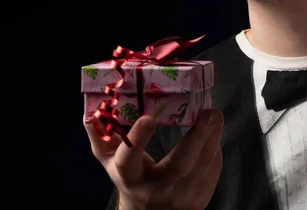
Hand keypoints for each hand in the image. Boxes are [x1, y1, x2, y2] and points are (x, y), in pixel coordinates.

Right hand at [84, 109, 223, 209]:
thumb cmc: (129, 178)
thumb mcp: (111, 161)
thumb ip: (101, 135)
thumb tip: (91, 106)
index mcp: (129, 177)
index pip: (129, 160)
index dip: (137, 139)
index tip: (148, 118)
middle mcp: (154, 191)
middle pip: (179, 165)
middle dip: (196, 137)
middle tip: (208, 113)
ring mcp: (179, 198)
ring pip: (202, 166)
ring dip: (213, 138)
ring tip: (215, 116)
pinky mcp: (199, 200)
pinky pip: (212, 171)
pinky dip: (215, 150)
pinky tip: (214, 133)